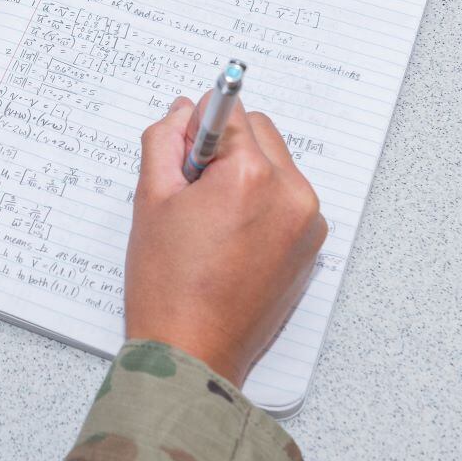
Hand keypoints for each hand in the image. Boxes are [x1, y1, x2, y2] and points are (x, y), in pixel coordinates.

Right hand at [124, 93, 326, 386]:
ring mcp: (307, 221)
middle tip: (190, 190)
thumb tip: (182, 111)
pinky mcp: (312, 245)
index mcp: (250, 175)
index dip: (196, 126)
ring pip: (275, 163)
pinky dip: (262, 201)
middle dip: (224, 147)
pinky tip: (229, 237)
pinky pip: (287, 197)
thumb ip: (164, 141)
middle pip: (258, 130)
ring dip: (244, 172)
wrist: (193, 349)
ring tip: (209, 219)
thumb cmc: (168, 283)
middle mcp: (290, 192)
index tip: (184, 142)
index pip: (229, 111)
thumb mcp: (150, 199)